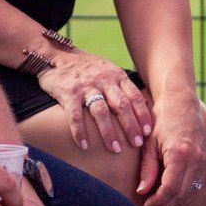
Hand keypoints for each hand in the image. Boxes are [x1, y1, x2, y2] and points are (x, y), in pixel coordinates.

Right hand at [37, 47, 151, 154]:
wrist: (58, 56)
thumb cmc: (87, 67)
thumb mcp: (109, 70)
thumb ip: (123, 86)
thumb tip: (144, 104)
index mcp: (116, 76)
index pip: (134, 96)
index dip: (142, 115)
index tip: (148, 132)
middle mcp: (104, 80)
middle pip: (121, 105)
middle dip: (130, 126)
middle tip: (136, 144)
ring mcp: (86, 86)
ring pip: (101, 112)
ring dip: (109, 132)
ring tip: (114, 149)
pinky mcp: (68, 93)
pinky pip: (75, 115)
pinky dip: (80, 132)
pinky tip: (84, 146)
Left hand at [139, 95, 205, 205]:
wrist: (180, 103)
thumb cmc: (160, 121)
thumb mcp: (149, 144)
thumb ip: (147, 169)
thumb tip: (142, 192)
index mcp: (180, 153)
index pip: (169, 188)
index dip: (157, 201)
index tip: (146, 205)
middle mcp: (195, 158)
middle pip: (181, 193)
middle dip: (165, 205)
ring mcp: (203, 160)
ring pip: (190, 191)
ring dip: (175, 202)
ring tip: (159, 205)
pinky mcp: (205, 160)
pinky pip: (196, 184)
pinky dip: (185, 194)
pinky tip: (172, 198)